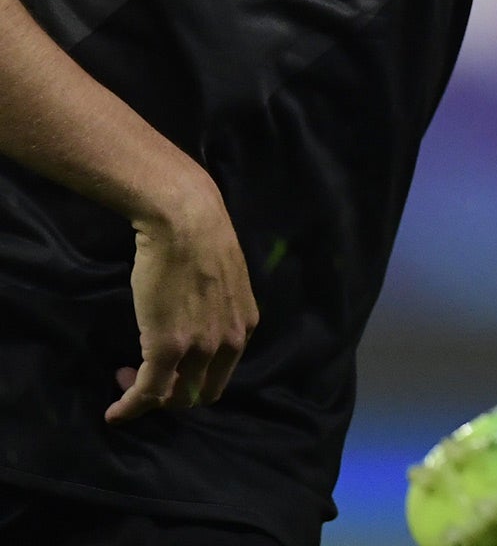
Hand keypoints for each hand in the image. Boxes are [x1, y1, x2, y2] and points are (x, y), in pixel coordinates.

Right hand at [107, 175, 258, 423]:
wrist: (186, 220)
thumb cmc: (201, 240)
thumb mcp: (222, 283)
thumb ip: (217, 309)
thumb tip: (197, 318)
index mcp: (245, 326)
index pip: (221, 374)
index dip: (192, 380)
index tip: (168, 369)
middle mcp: (229, 343)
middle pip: (200, 392)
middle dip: (172, 393)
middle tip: (145, 376)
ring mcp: (201, 347)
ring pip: (175, 397)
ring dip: (149, 398)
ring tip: (127, 381)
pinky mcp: (168, 347)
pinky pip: (148, 391)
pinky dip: (131, 407)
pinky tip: (115, 412)